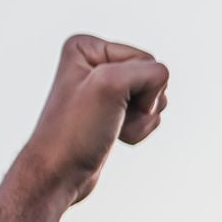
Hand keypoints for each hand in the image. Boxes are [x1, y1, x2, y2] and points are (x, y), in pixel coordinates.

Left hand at [19, 35, 169, 204]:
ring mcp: (105, 88)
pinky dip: (140, 129)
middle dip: (143, 104)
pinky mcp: (113, 110)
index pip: (146, 59)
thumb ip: (149, 72)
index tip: (107, 104)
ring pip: (155, 96)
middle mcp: (94, 63)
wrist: (59, 173)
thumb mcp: (110, 86)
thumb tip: (162, 86)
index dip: (138, 87)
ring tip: (112, 128)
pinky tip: (116, 136)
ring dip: (142, 119)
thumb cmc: (76, 132)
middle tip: (111, 118)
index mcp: (86, 47)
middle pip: (152, 77)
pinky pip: (149, 114)